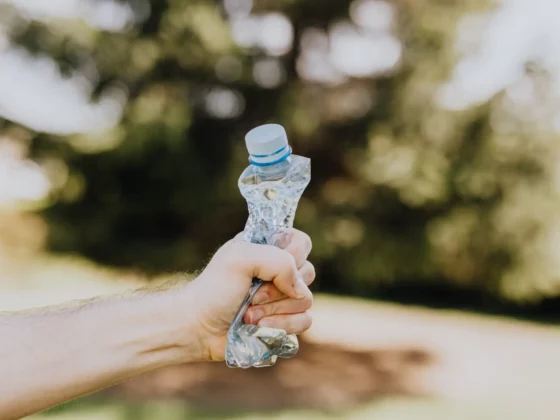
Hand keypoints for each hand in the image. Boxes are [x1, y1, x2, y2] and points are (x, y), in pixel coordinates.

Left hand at [185, 229, 314, 361]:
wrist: (198, 328)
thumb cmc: (214, 289)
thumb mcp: (240, 258)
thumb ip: (278, 261)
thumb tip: (300, 290)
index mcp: (268, 249)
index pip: (301, 242)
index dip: (292, 256)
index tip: (267, 266)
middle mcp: (279, 271)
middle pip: (307, 273)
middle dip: (277, 288)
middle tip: (252, 294)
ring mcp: (283, 298)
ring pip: (306, 301)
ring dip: (275, 311)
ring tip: (248, 314)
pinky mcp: (285, 322)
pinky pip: (304, 322)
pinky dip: (281, 326)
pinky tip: (258, 328)